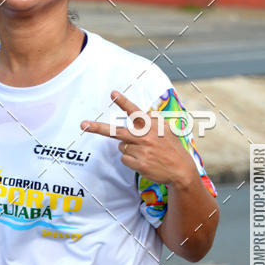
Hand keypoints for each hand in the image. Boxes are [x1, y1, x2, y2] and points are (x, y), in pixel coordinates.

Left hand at [81, 90, 195, 187]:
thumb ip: (155, 120)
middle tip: (83, 124)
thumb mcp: (167, 129)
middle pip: (116, 131)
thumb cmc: (172, 148)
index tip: (113, 93)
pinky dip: (131, 160)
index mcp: (151, 126)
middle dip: (98, 128)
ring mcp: (141, 151)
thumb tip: (147, 112)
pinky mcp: (139, 164)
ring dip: (128, 149)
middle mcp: (144, 137)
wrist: (181, 170)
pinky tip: (143, 161)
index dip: (123, 102)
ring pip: (121, 147)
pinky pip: (124, 159)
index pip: (134, 111)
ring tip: (143, 152)